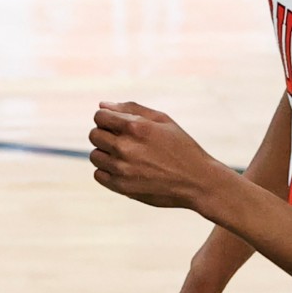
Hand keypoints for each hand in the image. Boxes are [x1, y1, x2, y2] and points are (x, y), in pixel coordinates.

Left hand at [89, 102, 231, 210]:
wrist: (197, 182)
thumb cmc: (181, 147)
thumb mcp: (162, 120)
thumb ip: (131, 109)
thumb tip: (102, 105)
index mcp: (135, 127)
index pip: (99, 116)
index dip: (107, 118)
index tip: (117, 125)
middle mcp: (125, 147)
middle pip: (94, 135)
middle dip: (105, 134)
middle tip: (124, 141)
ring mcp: (122, 169)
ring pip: (94, 155)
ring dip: (106, 154)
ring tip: (127, 156)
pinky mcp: (121, 187)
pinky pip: (98, 175)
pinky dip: (107, 171)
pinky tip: (125, 169)